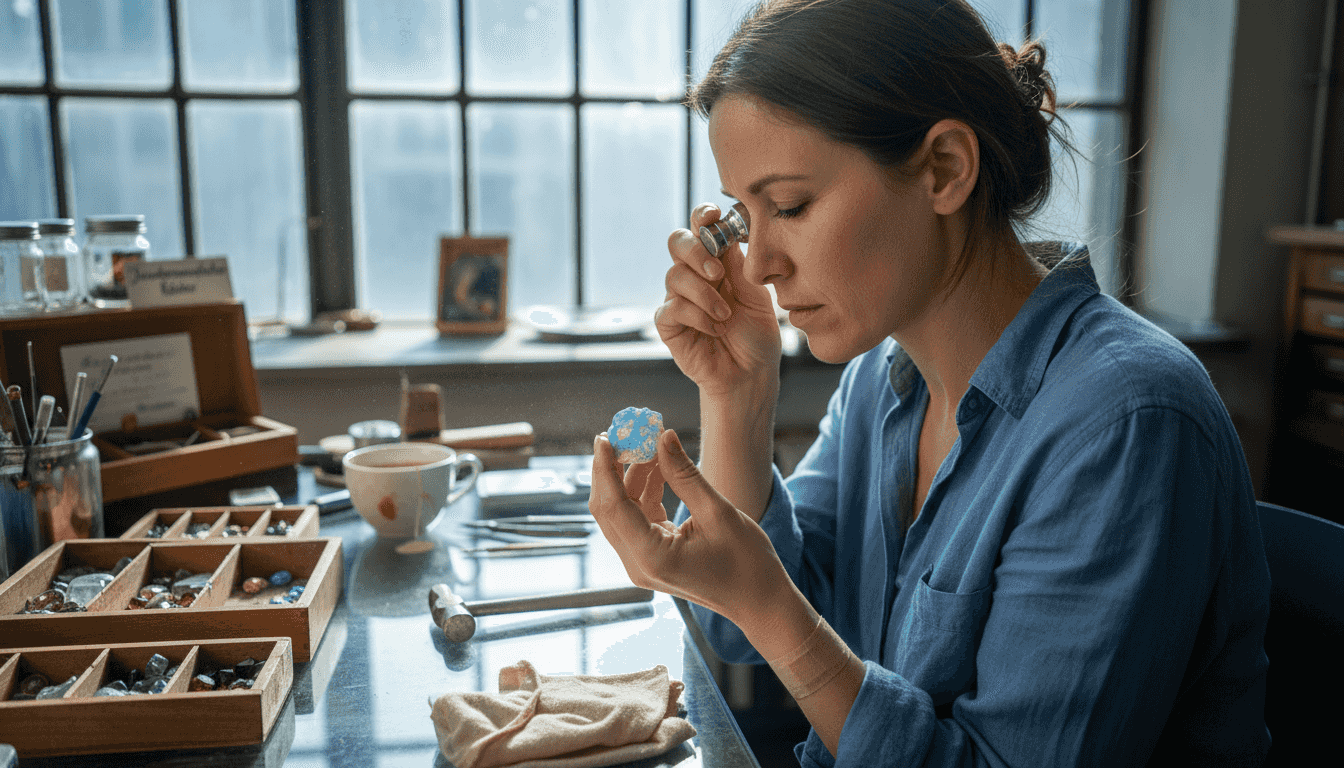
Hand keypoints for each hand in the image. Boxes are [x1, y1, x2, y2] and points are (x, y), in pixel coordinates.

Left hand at [589, 428, 790, 625]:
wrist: (760, 601)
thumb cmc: (747, 563)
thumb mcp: (718, 512)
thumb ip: (685, 474)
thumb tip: (663, 437)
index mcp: (651, 556)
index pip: (613, 505)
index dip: (605, 468)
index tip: (606, 436)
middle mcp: (639, 564)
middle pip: (609, 509)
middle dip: (613, 469)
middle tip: (626, 434)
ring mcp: (643, 563)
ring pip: (622, 511)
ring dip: (631, 477)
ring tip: (651, 445)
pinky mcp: (653, 557)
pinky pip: (638, 518)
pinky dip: (645, 492)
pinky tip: (660, 468)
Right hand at [656, 204, 781, 397]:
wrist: (751, 374)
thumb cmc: (756, 336)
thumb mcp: (757, 296)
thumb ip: (740, 266)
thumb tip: (726, 235)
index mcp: (717, 262)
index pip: (701, 228)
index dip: (702, 216)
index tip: (713, 216)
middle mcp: (694, 276)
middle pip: (677, 242)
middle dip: (696, 251)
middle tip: (717, 273)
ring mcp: (679, 299)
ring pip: (675, 276)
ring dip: (704, 295)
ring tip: (726, 316)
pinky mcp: (669, 324)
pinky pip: (671, 308)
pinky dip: (697, 317)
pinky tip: (715, 329)